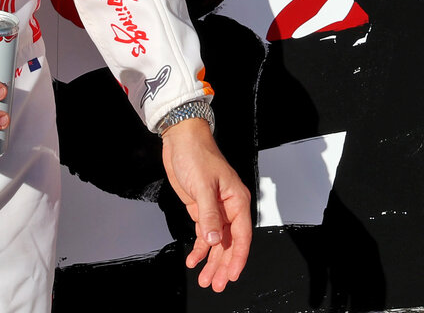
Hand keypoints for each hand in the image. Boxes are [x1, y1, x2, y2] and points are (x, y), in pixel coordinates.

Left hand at [160, 117, 251, 290]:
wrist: (181, 140)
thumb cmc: (198, 155)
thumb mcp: (203, 186)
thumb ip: (208, 215)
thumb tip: (212, 241)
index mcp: (237, 200)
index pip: (242, 235)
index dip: (237, 256)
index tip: (232, 274)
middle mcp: (229, 207)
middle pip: (229, 243)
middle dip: (223, 265)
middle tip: (217, 284)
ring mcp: (215, 210)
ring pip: (216, 242)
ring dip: (211, 261)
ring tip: (206, 279)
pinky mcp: (201, 209)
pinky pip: (204, 234)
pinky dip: (199, 249)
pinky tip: (194, 260)